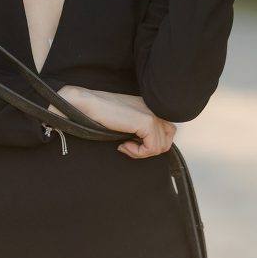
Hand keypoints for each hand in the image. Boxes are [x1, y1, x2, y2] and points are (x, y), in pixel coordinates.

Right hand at [49, 86, 175, 159]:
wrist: (88, 104)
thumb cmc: (101, 114)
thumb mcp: (126, 120)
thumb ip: (140, 128)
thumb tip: (150, 146)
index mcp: (149, 106)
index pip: (167, 130)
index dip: (151, 143)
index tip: (130, 143)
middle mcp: (153, 108)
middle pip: (168, 138)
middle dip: (150, 149)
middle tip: (130, 147)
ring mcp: (151, 114)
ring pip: (161, 146)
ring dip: (141, 152)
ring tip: (124, 145)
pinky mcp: (146, 121)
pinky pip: (152, 148)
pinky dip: (138, 153)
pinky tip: (123, 145)